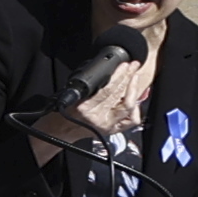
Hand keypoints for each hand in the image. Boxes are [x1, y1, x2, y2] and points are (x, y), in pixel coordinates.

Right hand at [31, 59, 146, 153]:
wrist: (61, 130)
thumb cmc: (64, 110)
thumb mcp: (73, 94)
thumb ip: (92, 86)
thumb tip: (111, 73)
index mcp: (85, 107)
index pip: (108, 89)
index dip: (119, 76)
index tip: (124, 65)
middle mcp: (98, 117)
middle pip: (120, 96)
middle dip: (129, 78)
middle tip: (133, 66)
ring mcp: (108, 125)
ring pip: (128, 106)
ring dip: (134, 89)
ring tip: (135, 77)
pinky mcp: (113, 131)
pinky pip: (131, 120)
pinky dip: (136, 109)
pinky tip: (135, 99)